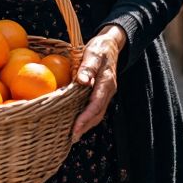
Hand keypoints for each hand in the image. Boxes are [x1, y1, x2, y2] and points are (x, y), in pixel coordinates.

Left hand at [71, 24, 126, 141]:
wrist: (111, 44)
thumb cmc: (100, 47)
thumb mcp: (93, 53)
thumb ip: (88, 67)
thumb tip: (82, 81)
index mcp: (106, 83)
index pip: (96, 105)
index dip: (85, 119)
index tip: (75, 129)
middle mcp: (108, 91)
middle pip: (97, 113)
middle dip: (85, 127)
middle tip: (72, 138)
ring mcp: (106, 93)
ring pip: (97, 113)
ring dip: (87, 124)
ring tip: (74, 135)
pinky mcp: (102, 92)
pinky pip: (95, 107)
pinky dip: (87, 116)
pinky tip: (78, 120)